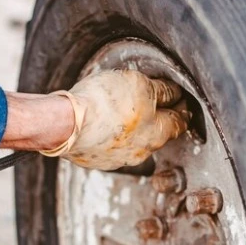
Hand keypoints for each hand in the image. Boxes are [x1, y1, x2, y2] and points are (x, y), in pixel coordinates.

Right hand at [41, 70, 190, 169]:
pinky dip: (110, 136)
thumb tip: (171, 92)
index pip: (178, 122)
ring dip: (132, 129)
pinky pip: (109, 146)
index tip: (180, 102)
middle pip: (157, 134)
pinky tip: (102, 123)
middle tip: (156, 106)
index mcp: (157, 133)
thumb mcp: (138, 84)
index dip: (180, 109)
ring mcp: (118, 158)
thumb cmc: (103, 102)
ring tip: (123, 112)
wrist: (65, 124)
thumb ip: (160, 90)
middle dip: (159, 120)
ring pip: (132, 142)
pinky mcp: (96, 160)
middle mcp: (141, 151)